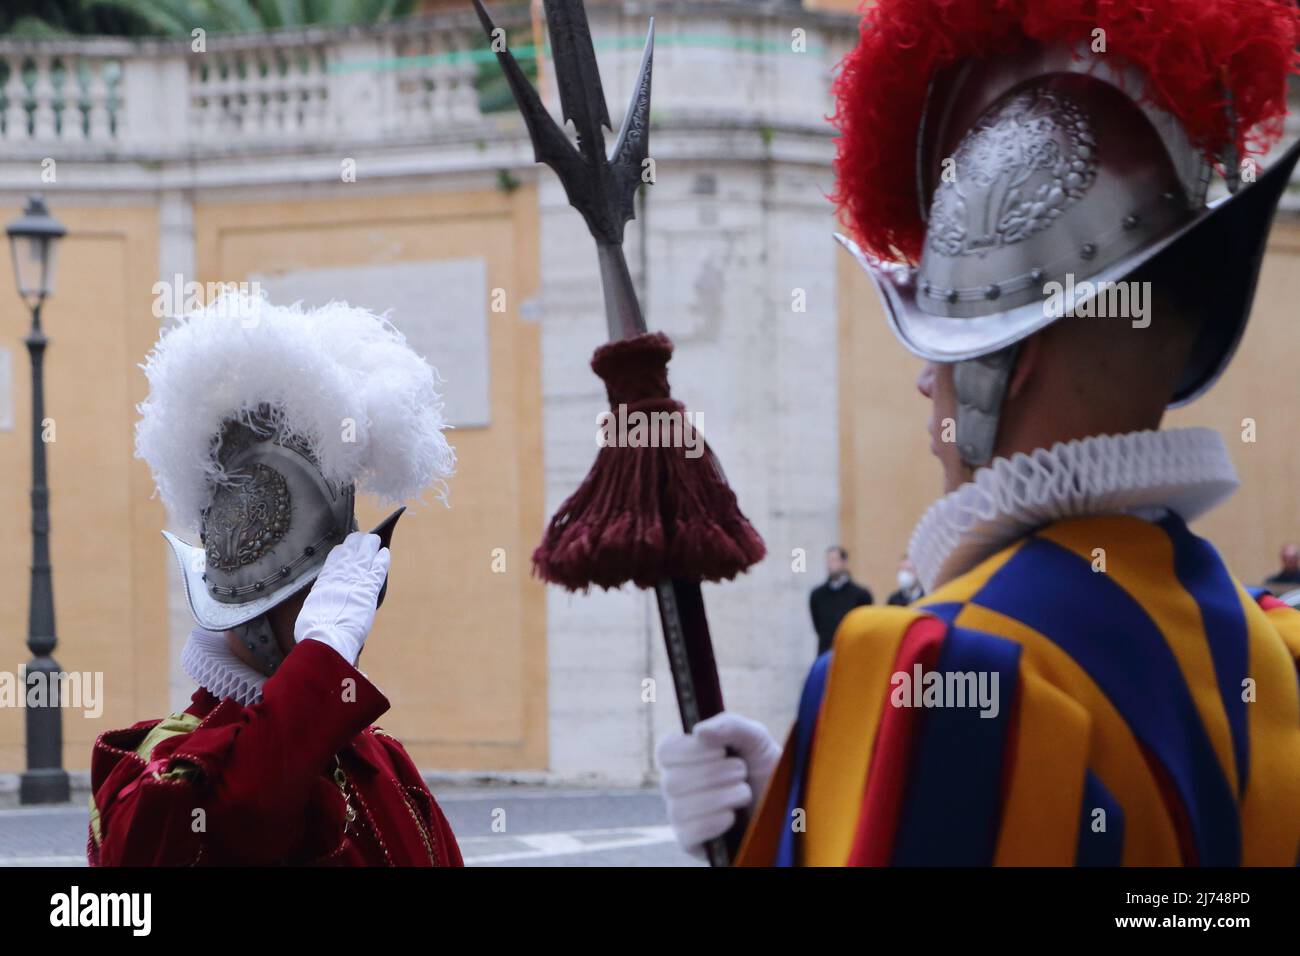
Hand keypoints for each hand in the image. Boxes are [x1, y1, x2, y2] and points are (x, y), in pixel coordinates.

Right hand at [294, 532, 390, 665]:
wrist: (326, 636)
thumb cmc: (314, 629)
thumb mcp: (310, 610)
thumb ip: (317, 602)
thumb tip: (318, 604)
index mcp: (324, 580)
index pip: (334, 558)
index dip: (342, 551)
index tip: (346, 548)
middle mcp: (340, 574)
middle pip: (350, 550)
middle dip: (356, 542)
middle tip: (362, 539)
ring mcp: (356, 579)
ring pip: (365, 553)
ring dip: (370, 545)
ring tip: (374, 540)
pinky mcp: (370, 588)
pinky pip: (378, 568)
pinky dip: (382, 559)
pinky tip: (385, 553)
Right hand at [655, 712, 781, 858]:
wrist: (786, 809)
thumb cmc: (766, 770)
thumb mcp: (756, 739)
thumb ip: (730, 725)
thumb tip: (698, 731)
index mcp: (686, 758)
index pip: (665, 751)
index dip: (689, 750)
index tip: (720, 751)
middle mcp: (677, 787)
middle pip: (672, 780)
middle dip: (714, 774)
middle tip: (741, 772)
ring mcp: (682, 816)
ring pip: (680, 808)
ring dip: (719, 797)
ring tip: (744, 793)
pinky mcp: (691, 842)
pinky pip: (688, 833)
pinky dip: (713, 822)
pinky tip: (732, 816)